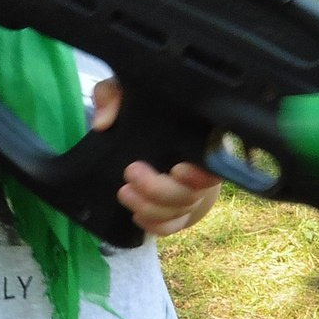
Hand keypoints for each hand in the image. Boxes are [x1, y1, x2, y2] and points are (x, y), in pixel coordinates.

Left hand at [92, 79, 219, 236]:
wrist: (147, 126)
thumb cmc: (142, 105)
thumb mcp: (126, 91)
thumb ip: (112, 95)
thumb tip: (103, 122)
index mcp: (199, 139)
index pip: (214, 165)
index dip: (201, 174)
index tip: (177, 169)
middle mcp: (200, 171)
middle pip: (192, 194)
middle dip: (159, 189)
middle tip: (131, 173)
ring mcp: (191, 194)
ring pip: (180, 212)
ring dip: (151, 208)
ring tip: (124, 193)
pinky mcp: (178, 210)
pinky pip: (173, 226)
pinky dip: (156, 226)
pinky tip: (137, 216)